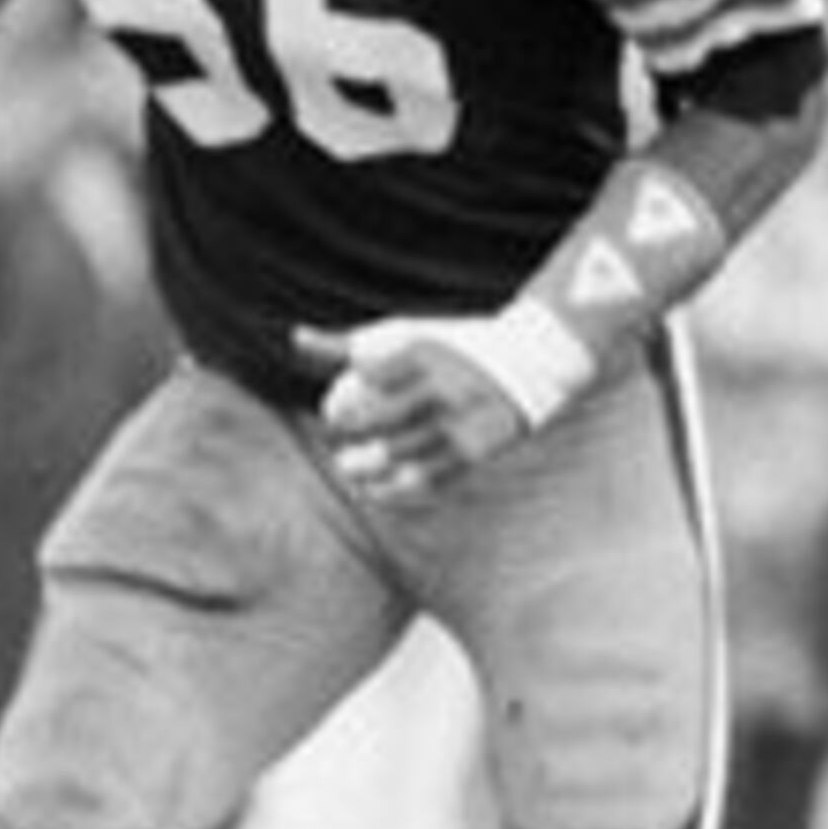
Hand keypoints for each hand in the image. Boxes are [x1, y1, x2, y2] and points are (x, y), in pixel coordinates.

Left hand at [295, 317, 541, 506]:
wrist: (533, 360)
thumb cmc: (451, 346)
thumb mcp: (405, 336)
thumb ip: (349, 345)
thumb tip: (294, 339)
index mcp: (427, 352)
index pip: (371, 376)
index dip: (342, 401)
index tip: (330, 412)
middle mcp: (447, 385)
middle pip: (387, 415)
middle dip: (353, 429)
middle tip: (338, 435)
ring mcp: (465, 421)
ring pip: (407, 453)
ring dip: (369, 468)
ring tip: (347, 468)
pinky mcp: (480, 451)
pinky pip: (434, 479)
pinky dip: (398, 491)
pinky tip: (373, 492)